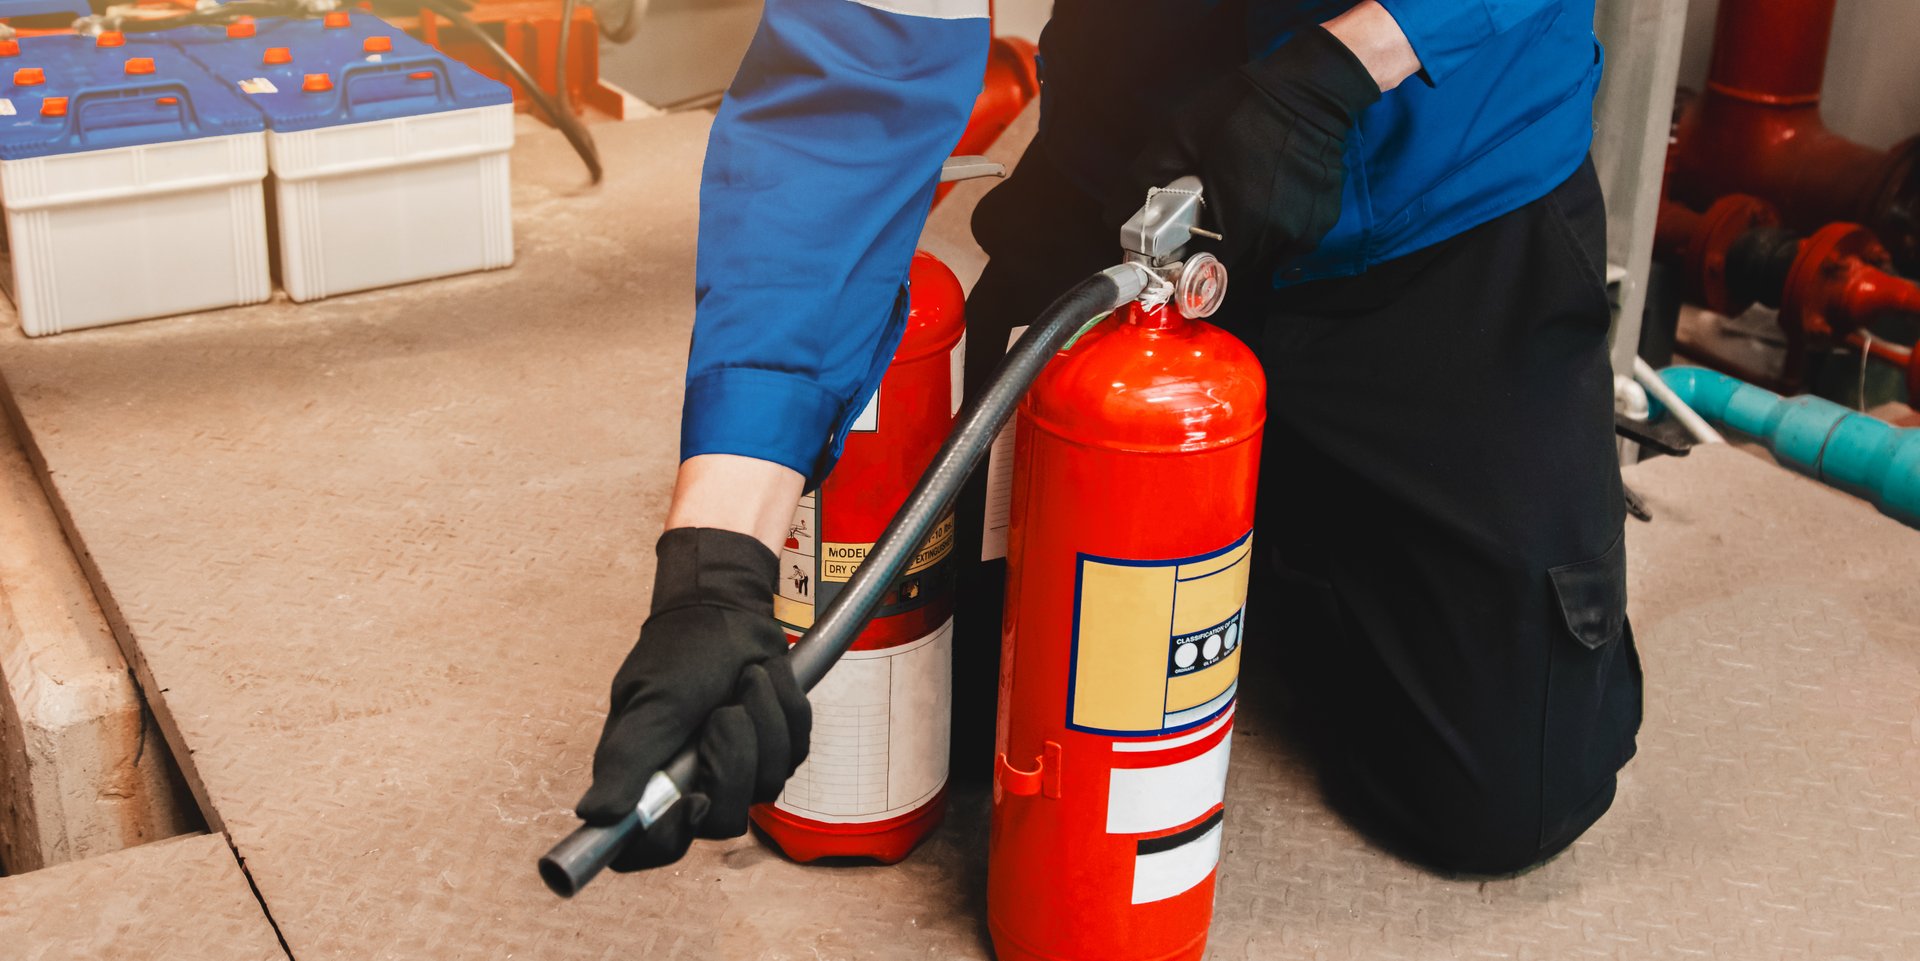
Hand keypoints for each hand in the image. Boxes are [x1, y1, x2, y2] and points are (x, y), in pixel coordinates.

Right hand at [575, 527, 810, 869]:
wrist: (728, 611)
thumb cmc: (679, 651)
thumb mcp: (652, 704)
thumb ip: (627, 762)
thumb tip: (594, 816)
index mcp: (643, 779)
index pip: (647, 847)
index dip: (672, 839)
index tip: (696, 801)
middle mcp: (688, 785)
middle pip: (724, 821)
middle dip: (734, 757)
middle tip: (724, 711)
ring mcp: (735, 771)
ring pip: (768, 786)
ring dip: (764, 723)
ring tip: (744, 682)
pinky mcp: (773, 751)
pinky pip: (795, 751)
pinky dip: (786, 708)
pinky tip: (765, 681)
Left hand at [1116, 25, 1381, 272]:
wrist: (1309, 91)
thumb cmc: (1242, 111)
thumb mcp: (1180, 139)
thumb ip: (1143, 181)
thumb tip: (1112, 218)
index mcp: (1240, 222)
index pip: (1206, 271)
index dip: (1188, 265)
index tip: (1180, 250)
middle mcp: (1276, 235)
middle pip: (1234, 267)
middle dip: (1215, 252)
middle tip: (1206, 220)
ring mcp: (1303, 231)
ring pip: (1262, 258)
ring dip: (1244, 243)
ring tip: (1236, 204)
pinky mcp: (1322, 221)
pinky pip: (1288, 243)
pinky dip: (1272, 231)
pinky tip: (1265, 199)